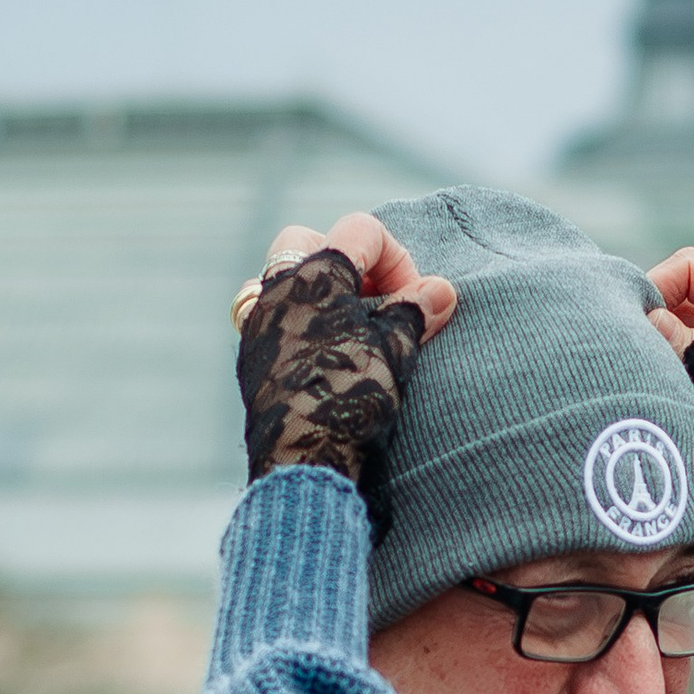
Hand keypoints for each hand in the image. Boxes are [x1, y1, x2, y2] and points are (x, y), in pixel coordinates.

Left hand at [236, 218, 457, 527]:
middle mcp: (278, 288)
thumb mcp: (397, 352)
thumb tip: (442, 291)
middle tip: (377, 302)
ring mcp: (259, 321)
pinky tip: (326, 353)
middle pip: (312, 242)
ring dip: (322, 291)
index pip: (361, 230)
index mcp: (316, 275)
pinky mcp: (250, 355)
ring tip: (354, 328)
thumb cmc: (352, 402)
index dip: (398, 258)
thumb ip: (416, 313)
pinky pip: (273, 315)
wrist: (304, 463)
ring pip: (286, 278)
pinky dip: (301, 320)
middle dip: (349, 262)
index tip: (414, 300)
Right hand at [649, 245, 693, 560]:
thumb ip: (685, 344)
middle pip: (679, 316)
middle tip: (678, 383)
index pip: (692, 269)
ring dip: (691, 393)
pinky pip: (691, 390)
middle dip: (675, 354)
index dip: (660, 289)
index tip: (635, 321)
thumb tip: (642, 319)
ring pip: (678, 358)